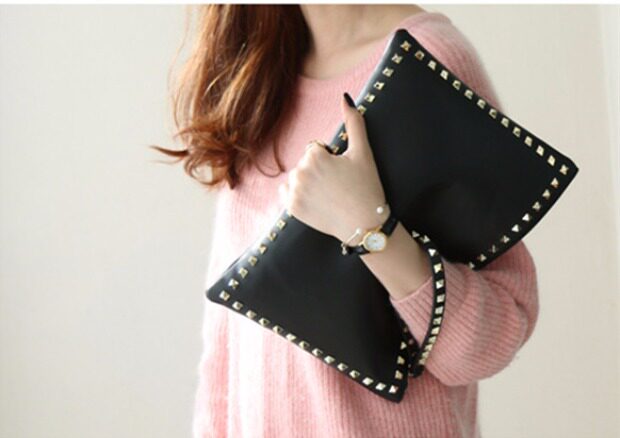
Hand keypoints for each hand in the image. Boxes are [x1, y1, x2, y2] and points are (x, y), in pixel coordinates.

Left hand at [279, 92, 387, 243]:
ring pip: (297, 176)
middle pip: (306, 163)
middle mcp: (301, 172)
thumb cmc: (366, 187)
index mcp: (315, 156)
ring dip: (308, 182)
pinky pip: (287, 192)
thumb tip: (345, 97)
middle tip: (338, 187)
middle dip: (319, 171)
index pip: (316, 150)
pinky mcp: (291, 208)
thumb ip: (354, 122)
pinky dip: (298, 195)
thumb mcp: (363, 152)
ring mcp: (295, 192)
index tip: (343, 175)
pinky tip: (315, 201)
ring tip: (328, 195)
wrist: (364, 225)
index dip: (331, 160)